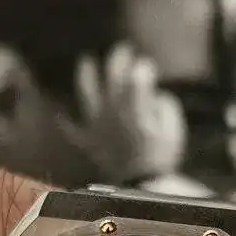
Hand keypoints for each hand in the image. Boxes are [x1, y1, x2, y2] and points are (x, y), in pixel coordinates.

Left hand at [68, 43, 185, 182]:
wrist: (140, 184)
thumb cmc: (161, 157)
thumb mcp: (174, 130)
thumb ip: (166, 106)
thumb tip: (156, 95)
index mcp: (134, 104)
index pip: (137, 75)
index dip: (143, 68)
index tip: (148, 67)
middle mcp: (112, 108)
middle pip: (112, 76)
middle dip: (118, 59)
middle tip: (123, 50)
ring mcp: (97, 124)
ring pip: (86, 92)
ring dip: (85, 74)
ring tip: (86, 61)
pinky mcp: (89, 140)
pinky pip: (73, 129)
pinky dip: (66, 121)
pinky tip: (61, 114)